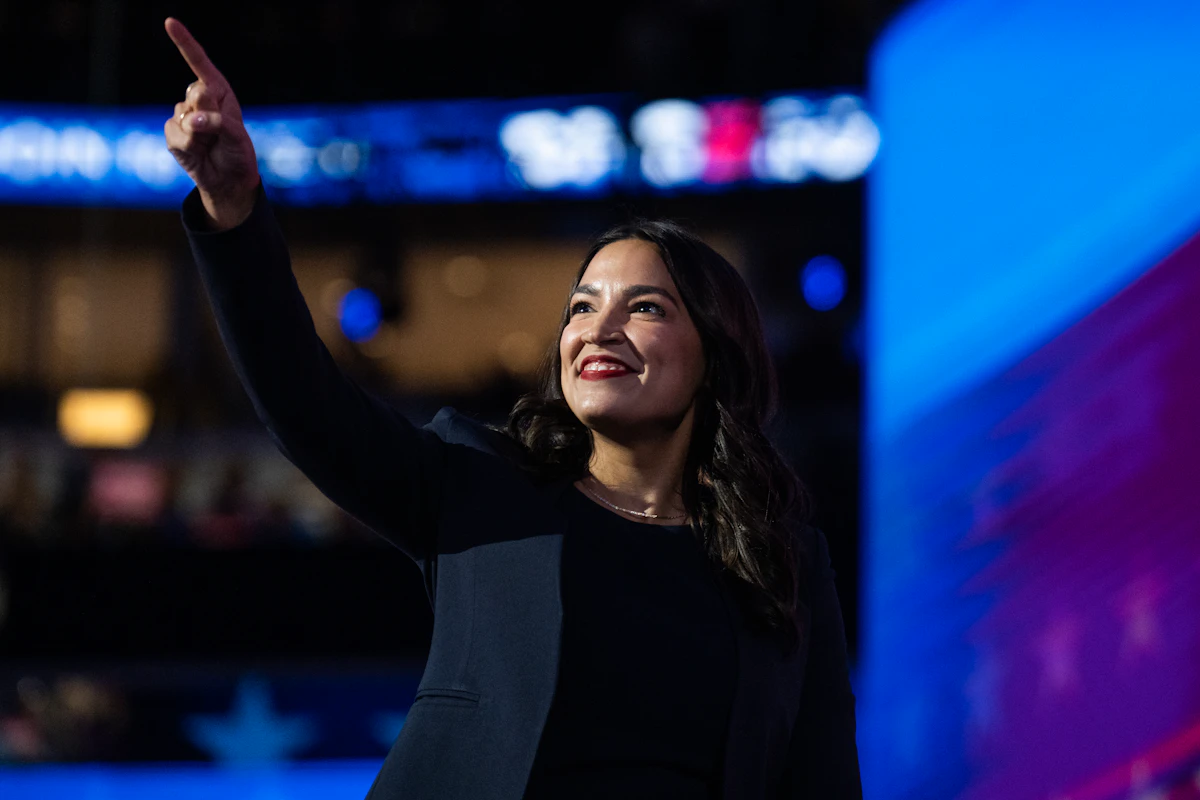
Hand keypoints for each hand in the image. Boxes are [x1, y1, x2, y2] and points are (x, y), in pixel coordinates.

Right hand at [163, 17, 259, 229]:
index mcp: (219, 91)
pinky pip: (175, 133)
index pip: (199, 63)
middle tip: (218, 132)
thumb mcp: (236, 135)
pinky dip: (188, 146)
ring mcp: (184, 115)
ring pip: (184, 116)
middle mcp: (200, 99)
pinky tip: (197, 152)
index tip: (170, 22)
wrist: (228, 179)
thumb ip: (217, 122)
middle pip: (195, 93)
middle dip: (208, 113)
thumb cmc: (237, 153)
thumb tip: (191, 120)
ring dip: (199, 136)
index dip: (184, 42)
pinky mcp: (173, 132)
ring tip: (210, 145)